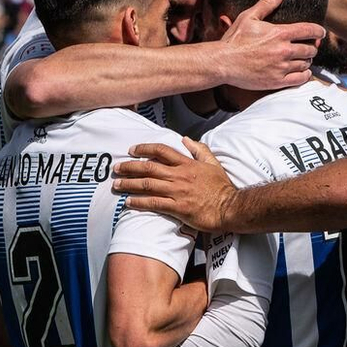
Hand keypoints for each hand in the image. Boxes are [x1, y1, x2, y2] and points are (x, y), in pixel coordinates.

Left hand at [115, 138, 238, 232]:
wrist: (230, 208)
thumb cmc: (222, 187)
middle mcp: (179, 176)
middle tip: (117, 168)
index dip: (144, 149)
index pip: (161, 151)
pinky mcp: (177, 207)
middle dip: (129, 167)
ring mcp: (177, 192)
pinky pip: (153, 203)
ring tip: (117, 184)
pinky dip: (139, 201)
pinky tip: (128, 201)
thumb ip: (199, 150)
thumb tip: (186, 139)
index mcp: (187, 164)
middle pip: (149, 167)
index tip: (132, 150)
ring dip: (129, 184)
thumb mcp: (213, 163)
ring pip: (147, 185)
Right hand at [214, 0, 322, 90]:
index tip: (320, 33)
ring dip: (307, 61)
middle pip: (310, 49)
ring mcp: (281, 67)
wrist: (222, 62)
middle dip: (312, 47)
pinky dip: (305, 75)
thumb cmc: (234, 39)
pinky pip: (301, 79)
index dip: (318, 31)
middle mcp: (283, 50)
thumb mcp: (249, 17)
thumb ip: (267, 3)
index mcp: (279, 33)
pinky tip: (302, 71)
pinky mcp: (277, 81)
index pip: (309, 30)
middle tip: (309, 47)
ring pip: (306, 64)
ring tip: (302, 58)